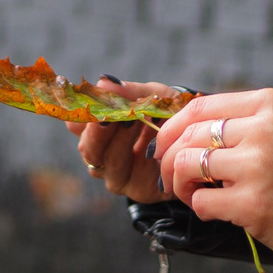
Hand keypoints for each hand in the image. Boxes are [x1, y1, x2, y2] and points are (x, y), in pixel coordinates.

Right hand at [68, 78, 169, 202]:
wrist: (196, 136)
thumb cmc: (165, 112)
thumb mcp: (150, 96)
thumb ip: (129, 92)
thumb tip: (104, 81)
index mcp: (96, 132)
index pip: (76, 125)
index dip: (82, 116)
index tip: (94, 103)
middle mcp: (101, 156)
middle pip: (88, 148)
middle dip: (100, 131)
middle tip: (113, 113)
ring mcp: (118, 176)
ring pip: (110, 162)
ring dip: (124, 140)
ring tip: (138, 120)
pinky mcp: (139, 191)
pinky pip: (138, 177)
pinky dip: (147, 159)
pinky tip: (156, 145)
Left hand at [152, 89, 272, 261]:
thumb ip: (239, 121)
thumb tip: (182, 126)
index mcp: (269, 104)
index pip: (199, 106)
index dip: (171, 127)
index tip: (163, 145)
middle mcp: (263, 129)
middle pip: (189, 136)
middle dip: (169, 158)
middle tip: (171, 175)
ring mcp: (257, 166)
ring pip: (186, 164)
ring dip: (179, 183)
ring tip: (192, 193)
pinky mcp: (252, 203)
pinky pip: (200, 201)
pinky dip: (199, 208)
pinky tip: (215, 210)